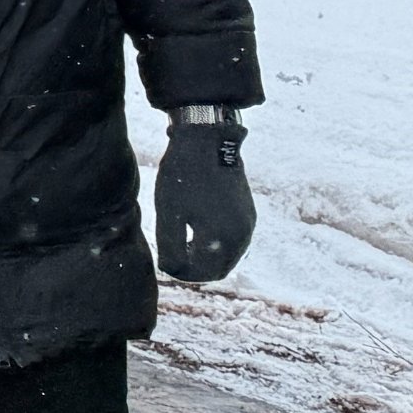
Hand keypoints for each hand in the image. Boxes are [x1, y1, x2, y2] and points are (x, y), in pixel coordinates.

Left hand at [155, 115, 255, 282]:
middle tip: (171, 259)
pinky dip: (215, 244)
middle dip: (195, 269)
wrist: (207, 140)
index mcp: (224, 238)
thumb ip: (170, 246)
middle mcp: (243, 234)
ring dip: (206, 257)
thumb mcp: (169, 213)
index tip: (164, 263)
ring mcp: (248, 222)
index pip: (204, 272)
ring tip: (179, 246)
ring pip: (227, 255)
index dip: (182, 273)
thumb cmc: (184, 176)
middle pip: (219, 268)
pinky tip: (194, 233)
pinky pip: (233, 240)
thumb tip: (171, 269)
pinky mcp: (247, 211)